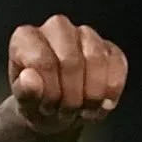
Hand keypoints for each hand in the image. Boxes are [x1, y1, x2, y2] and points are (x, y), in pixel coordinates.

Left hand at [6, 14, 128, 133]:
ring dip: (92, 93)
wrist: (56, 110)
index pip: (41, 60)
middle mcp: (55, 28)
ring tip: (82, 110)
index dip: (48, 91)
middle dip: (71, 95)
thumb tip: (29, 78)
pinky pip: (117, 63)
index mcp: (25, 38)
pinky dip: (111, 89)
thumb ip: (24, 92)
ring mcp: (84, 34)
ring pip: (96, 58)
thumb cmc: (36, 102)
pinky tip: (102, 105)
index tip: (47, 107)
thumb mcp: (25, 104)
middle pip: (70, 60)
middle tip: (65, 112)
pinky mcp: (108, 47)